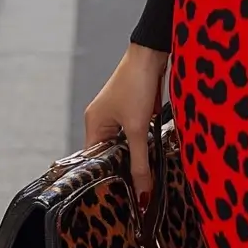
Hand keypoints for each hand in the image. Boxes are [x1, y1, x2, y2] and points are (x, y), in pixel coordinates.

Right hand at [84, 43, 168, 207]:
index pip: (94, 161)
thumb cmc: (137, 83)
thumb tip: (142, 193)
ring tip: (146, 172)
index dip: (107, 177)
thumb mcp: (139, 128)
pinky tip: (153, 150)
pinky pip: (135, 132)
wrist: (152, 52)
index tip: (120, 195)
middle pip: (110, 153)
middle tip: (137, 188)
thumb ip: (140, 162)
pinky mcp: (134, 108)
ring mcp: (118, 113)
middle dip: (123, 167)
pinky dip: (144, 140)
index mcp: (93, 124)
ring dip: (136, 153)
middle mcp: (102, 119)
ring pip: (125, 143)